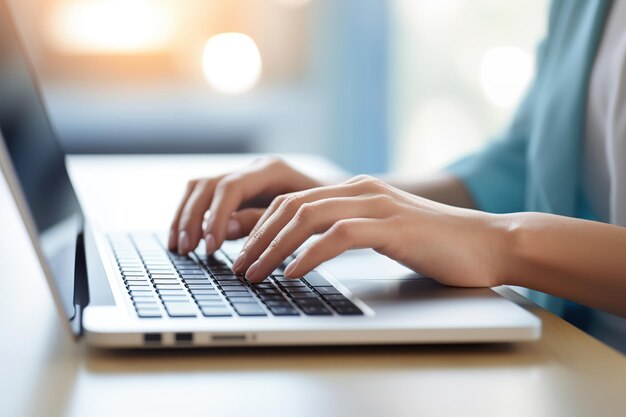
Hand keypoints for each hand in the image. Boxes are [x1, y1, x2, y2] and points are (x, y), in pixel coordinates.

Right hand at [169, 157, 323, 254]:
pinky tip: (185, 242)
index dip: (217, 217)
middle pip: (207, 185)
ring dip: (185, 218)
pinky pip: (204, 199)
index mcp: (271, 170)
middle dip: (193, 218)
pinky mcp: (237, 194)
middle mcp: (252, 170)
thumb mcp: (305, 218)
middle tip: (188, 250)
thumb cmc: (330, 209)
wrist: (344, 200)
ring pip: (199, 189)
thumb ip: (265, 221)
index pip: (231, 187)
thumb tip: (226, 229)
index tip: (211, 246)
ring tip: (180, 249)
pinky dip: (190, 219)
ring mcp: (243, 179)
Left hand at [232, 175, 506, 286]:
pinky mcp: (391, 226)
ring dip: (274, 247)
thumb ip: (349, 232)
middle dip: (258, 237)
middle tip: (240, 266)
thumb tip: (309, 251)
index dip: (262, 225)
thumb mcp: (384, 232)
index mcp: (356, 190)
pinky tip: (294, 273)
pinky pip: (338, 236)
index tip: (244, 251)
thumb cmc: (436, 244)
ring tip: (255, 272)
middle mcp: (362, 190)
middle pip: (292, 206)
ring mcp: (377, 205)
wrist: (488, 243)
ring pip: (308, 217)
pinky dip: (310, 254)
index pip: (295, 201)